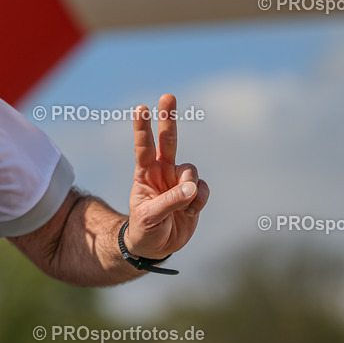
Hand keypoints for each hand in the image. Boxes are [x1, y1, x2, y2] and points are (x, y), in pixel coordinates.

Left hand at [125, 94, 209, 258]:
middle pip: (168, 141)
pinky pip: (203, 189)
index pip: (143, 147)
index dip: (143, 128)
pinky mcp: (194, 194)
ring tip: (182, 206)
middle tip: (167, 96)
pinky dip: (200, 200)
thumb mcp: (150, 218)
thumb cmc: (144, 230)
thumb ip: (170, 201)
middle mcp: (163, 172)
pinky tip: (191, 211)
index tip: (140, 108)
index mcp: (145, 174)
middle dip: (168, 119)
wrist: (156, 247)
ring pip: (191, 170)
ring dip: (189, 187)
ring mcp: (179, 181)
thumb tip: (191, 188)